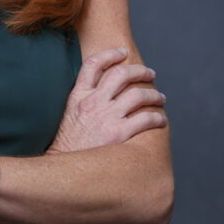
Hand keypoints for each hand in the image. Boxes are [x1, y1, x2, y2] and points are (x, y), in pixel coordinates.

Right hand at [49, 47, 166, 152]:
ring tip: (160, 98)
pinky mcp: (118, 134)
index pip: (94, 64)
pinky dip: (157, 117)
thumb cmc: (67, 147)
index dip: (110, 54)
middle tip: (150, 74)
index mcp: (78, 97)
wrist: (63, 171)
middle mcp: (92, 103)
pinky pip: (146, 118)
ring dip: (154, 94)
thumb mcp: (67, 116)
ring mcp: (105, 118)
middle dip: (140, 71)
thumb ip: (82, 101)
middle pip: (121, 74)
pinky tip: (161, 121)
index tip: (123, 53)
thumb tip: (102, 92)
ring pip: (138, 94)